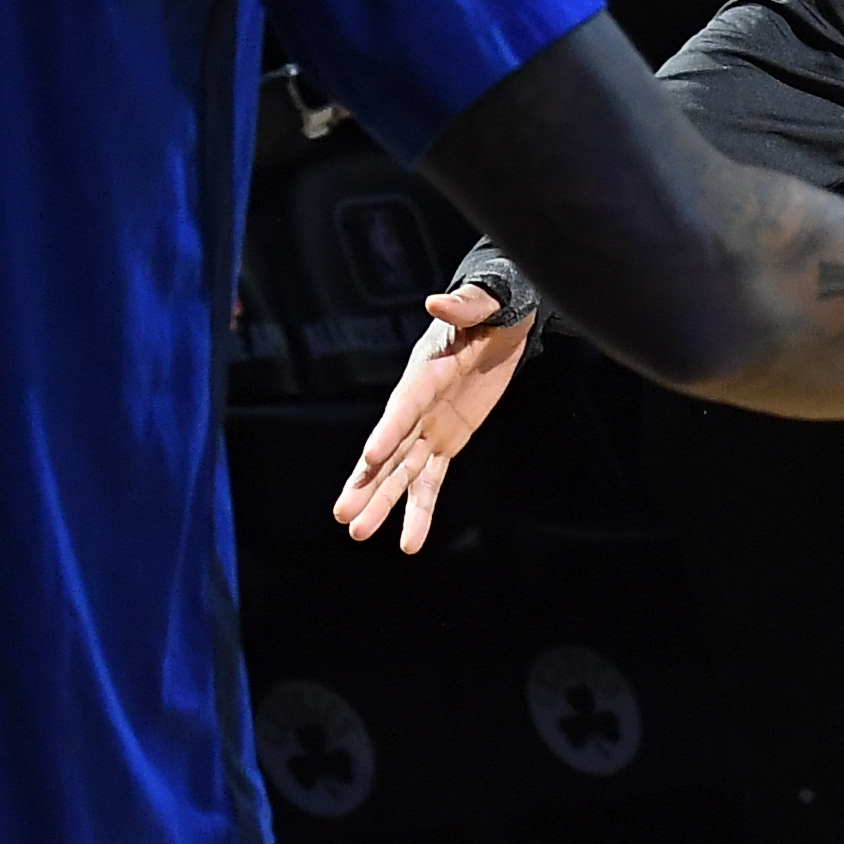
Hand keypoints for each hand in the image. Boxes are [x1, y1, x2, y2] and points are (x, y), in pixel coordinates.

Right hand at [332, 285, 530, 552]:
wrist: (499, 321)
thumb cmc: (489, 308)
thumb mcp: (483, 303)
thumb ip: (465, 305)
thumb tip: (438, 300)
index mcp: (423, 374)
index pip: (403, 408)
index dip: (388, 432)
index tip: (371, 458)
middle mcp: (417, 406)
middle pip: (389, 451)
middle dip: (368, 483)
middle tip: (344, 515)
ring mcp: (428, 428)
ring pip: (401, 474)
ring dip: (382, 504)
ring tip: (359, 534)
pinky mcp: (446, 442)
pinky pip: (430, 480)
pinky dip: (420, 510)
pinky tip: (410, 543)